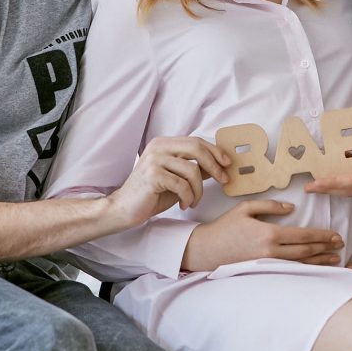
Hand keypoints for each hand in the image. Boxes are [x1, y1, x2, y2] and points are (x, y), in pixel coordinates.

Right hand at [106, 136, 230, 227]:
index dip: (215, 151)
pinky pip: (182, 185)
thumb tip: (218, 165)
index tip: (227, 164)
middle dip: (215, 165)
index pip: (196, 141)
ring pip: (192, 170)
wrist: (123, 209)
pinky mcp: (152, 175)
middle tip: (223, 180)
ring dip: (199, 190)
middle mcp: (158, 147)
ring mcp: (154, 159)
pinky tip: (183, 204)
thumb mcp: (176, 179)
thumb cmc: (150, 195)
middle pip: (197, 148)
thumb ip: (194, 169)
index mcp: (163, 144)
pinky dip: (188, 197)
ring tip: (193, 201)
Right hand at [181, 200, 343, 271]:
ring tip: (335, 259)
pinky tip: (314, 268)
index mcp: (269, 234)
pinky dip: (305, 270)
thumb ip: (270, 206)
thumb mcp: (245, 208)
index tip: (335, 235)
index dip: (321, 236)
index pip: (302, 235)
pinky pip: (289, 271)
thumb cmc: (224, 227)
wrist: (206, 250)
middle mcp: (271, 252)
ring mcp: (267, 265)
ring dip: (319, 261)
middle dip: (325, 248)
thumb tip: (291, 208)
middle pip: (305, 250)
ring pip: (300, 263)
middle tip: (340, 245)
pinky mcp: (263, 272)